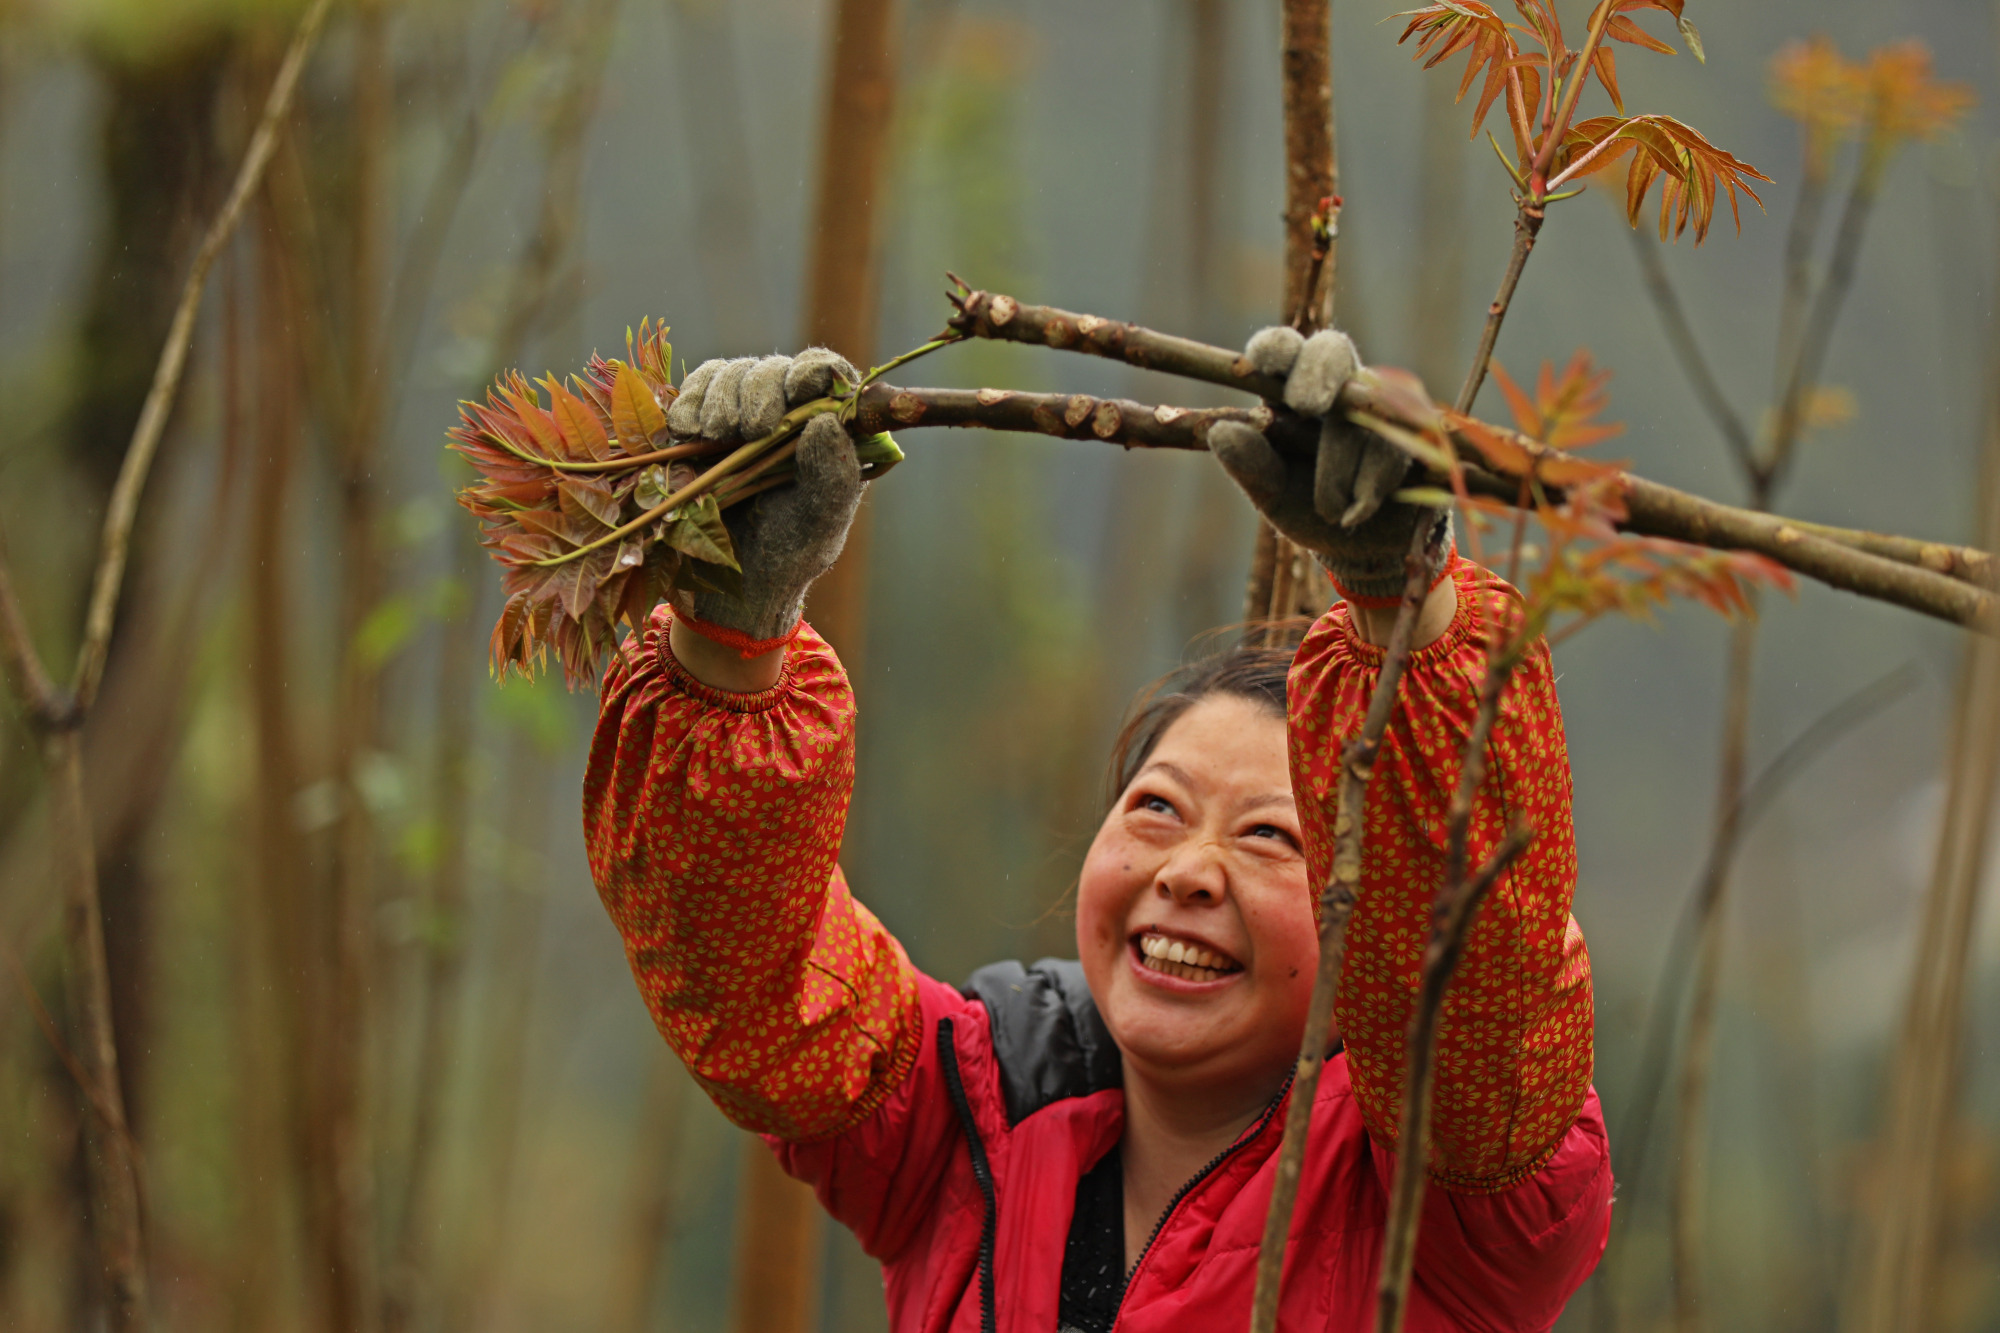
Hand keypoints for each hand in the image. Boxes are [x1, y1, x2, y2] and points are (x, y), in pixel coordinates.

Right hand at [665, 349, 864, 647]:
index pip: (826, 376)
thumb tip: (827, 420)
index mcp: (827, 433)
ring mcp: (740, 418)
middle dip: (757, 390)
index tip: (798, 390)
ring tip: (714, 436)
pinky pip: (692, 393)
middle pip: (772, 370)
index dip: (812, 371)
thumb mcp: (820, 523)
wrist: (730, 590)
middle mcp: (786, 416)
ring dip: (719, 398)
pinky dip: (687, 404)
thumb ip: (833, 475)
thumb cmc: (787, 557)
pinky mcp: (700, 426)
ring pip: (730, 375)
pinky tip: (686, 430)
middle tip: (747, 429)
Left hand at [1210, 326, 1449, 606]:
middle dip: (1318, 371)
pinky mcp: (1422, 428)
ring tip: (1332, 511)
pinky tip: (1360, 509)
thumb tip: (1221, 430)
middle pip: (1332, 350)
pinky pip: (1397, 440)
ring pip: (1363, 406)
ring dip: (1341, 464)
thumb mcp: (1273, 495)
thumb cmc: (1312, 512)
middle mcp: (1339, 388)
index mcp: (1294, 394)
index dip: (1275, 348)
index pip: (1283, 350)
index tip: (1265, 365)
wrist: (1368, 549)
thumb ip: (1250, 464)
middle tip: (1306, 404)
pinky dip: (1373, 480)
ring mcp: (1384, 403)